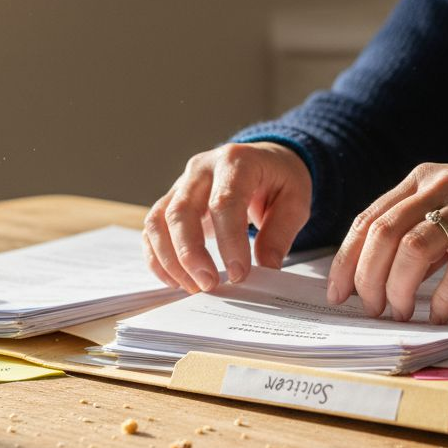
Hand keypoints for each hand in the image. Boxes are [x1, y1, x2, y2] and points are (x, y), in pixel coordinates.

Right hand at [144, 142, 311, 292]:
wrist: (264, 160)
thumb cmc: (279, 178)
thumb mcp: (295, 200)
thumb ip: (280, 233)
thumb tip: (266, 268)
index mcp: (236, 161)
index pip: (224, 202)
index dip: (229, 241)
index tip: (239, 274)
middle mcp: (201, 169)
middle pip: (181, 211)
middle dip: (190, 254)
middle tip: (209, 285)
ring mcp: (181, 183)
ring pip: (158, 221)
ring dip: (170, 260)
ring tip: (192, 286)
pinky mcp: (171, 200)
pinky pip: (152, 230)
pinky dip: (157, 258)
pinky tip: (176, 280)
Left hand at [326, 162, 447, 323]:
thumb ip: (418, 231)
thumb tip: (376, 275)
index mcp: (423, 179)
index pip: (369, 219)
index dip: (346, 260)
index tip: (337, 293)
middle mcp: (443, 186)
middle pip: (384, 233)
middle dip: (368, 278)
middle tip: (371, 308)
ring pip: (414, 248)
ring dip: (399, 288)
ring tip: (401, 313)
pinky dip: (443, 297)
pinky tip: (438, 314)